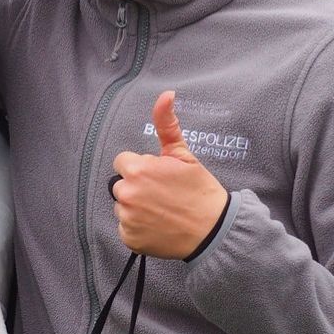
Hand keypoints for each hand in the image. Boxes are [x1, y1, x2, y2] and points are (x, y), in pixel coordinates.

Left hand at [111, 91, 228, 258]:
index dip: (141, 167)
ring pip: (123, 206)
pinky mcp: (129, 238)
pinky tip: (158, 225)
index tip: (158, 176)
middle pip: (121, 184)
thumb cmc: (199, 190)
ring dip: (137, 207)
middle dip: (137, 186)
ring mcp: (127, 218)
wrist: (212, 229)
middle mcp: (127, 194)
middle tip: (162, 194)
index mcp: (137, 170)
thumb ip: (167, 124)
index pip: (123, 162)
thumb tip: (166, 94)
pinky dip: (138, 228)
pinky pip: (126, 227)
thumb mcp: (183, 154)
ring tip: (162, 210)